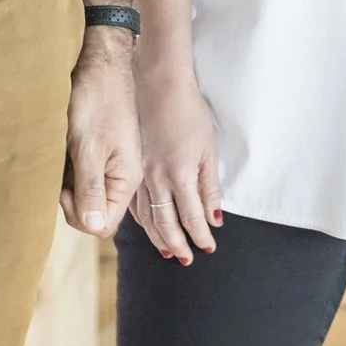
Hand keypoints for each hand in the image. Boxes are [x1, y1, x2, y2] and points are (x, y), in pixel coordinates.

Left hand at [61, 33, 141, 235]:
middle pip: (93, 212)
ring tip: (64, 155)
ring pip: (86, 193)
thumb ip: (91, 190)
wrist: (102, 64)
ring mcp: (112, 164)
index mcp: (126, 179)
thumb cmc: (97, 101)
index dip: (78, 215)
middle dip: (72, 199)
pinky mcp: (101, 152)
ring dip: (69, 182)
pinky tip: (67, 148)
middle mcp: (123, 176)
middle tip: (61, 173)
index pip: (102, 224)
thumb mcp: (89, 148)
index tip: (65, 189)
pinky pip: (84, 174)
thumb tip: (94, 226)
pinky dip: (71, 167)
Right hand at [130, 64, 221, 263]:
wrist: (159, 84)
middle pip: (165, 223)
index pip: (191, 218)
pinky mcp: (131, 165)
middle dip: (178, 244)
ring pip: (146, 216)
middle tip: (186, 260)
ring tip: (167, 251)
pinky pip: (133, 201)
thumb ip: (209, 187)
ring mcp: (140, 173)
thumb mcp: (207, 149)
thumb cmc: (189, 113)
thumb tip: (215, 218)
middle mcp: (156, 179)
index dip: (200, 236)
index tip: (208, 249)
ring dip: (157, 236)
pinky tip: (146, 225)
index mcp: (178, 175)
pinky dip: (140, 219)